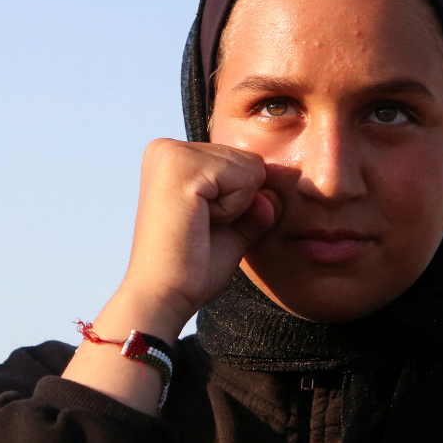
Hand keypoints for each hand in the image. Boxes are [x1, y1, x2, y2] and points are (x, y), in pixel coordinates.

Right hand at [62, 138, 279, 413]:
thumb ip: (257, 204)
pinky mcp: (181, 166)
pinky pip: (246, 178)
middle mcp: (167, 146)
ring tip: (199, 225)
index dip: (238, 202)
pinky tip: (201, 222)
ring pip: (251, 167)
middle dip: (239, 202)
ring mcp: (172, 153)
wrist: (165, 296)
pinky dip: (234, 208)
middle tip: (201, 228)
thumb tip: (278, 187)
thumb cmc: (193, 267)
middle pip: (250, 160)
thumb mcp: (234, 228)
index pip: (242, 162)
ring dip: (237, 206)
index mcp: (173, 157)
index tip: (202, 224)